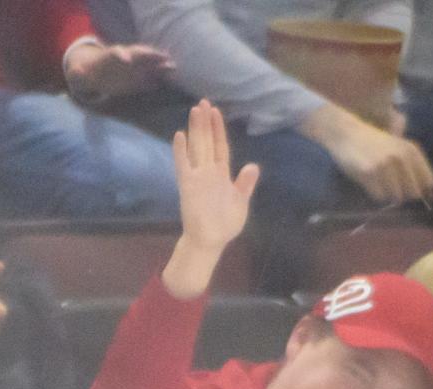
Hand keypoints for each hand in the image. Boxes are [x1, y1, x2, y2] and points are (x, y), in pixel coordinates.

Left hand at [64, 40, 175, 103]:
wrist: (95, 75)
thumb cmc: (88, 73)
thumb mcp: (81, 73)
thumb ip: (79, 73)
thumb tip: (74, 72)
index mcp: (110, 57)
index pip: (118, 53)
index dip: (122, 55)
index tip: (127, 59)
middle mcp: (125, 60)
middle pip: (139, 55)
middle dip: (151, 56)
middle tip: (164, 58)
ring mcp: (132, 68)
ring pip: (148, 64)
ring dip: (160, 65)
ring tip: (173, 67)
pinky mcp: (136, 79)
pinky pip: (149, 77)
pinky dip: (158, 78)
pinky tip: (169, 79)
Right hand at [161, 101, 259, 299]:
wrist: (209, 242)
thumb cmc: (224, 225)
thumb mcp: (240, 203)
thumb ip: (245, 185)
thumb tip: (253, 167)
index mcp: (221, 174)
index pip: (220, 146)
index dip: (218, 129)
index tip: (216, 111)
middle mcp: (208, 172)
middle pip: (207, 142)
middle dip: (205, 122)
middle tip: (203, 102)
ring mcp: (197, 177)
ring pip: (196, 148)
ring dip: (195, 130)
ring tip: (194, 111)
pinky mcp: (187, 186)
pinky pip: (183, 166)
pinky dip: (181, 152)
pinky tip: (179, 136)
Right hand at [302, 102, 432, 205]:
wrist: (348, 134)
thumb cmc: (374, 144)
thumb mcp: (398, 148)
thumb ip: (412, 166)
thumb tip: (429, 193)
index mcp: (412, 150)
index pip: (428, 181)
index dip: (423, 191)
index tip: (414, 194)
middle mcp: (401, 157)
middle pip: (413, 193)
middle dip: (404, 195)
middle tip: (392, 188)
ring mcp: (385, 165)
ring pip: (396, 197)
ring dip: (388, 195)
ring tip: (379, 183)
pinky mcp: (370, 173)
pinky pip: (379, 196)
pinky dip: (375, 194)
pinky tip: (369, 182)